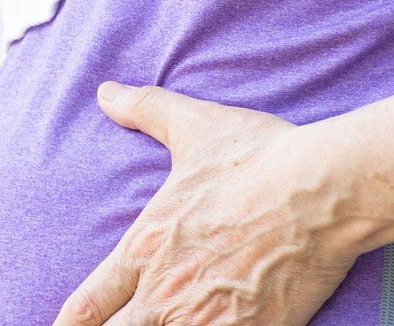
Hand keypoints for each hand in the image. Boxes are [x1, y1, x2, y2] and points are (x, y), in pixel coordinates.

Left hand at [51, 81, 360, 325]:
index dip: (69, 325)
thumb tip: (106, 91)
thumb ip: (146, 109)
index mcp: (145, 247)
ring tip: (171, 325)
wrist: (324, 189)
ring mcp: (208, 321)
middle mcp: (167, 292)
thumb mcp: (194, 125)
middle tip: (121, 325)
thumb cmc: (258, 157)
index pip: (86, 308)